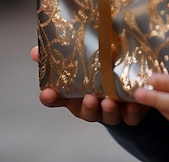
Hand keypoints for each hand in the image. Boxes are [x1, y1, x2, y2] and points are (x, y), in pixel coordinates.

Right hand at [30, 46, 147, 125]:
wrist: (128, 84)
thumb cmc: (100, 72)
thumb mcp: (81, 60)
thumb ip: (61, 54)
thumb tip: (35, 50)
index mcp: (76, 94)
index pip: (57, 98)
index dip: (50, 98)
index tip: (46, 93)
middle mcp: (93, 104)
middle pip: (85, 111)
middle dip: (86, 106)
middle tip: (88, 98)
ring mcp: (112, 110)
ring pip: (108, 116)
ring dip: (108, 111)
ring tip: (109, 102)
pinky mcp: (132, 111)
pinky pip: (131, 117)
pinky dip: (132, 112)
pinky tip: (133, 103)